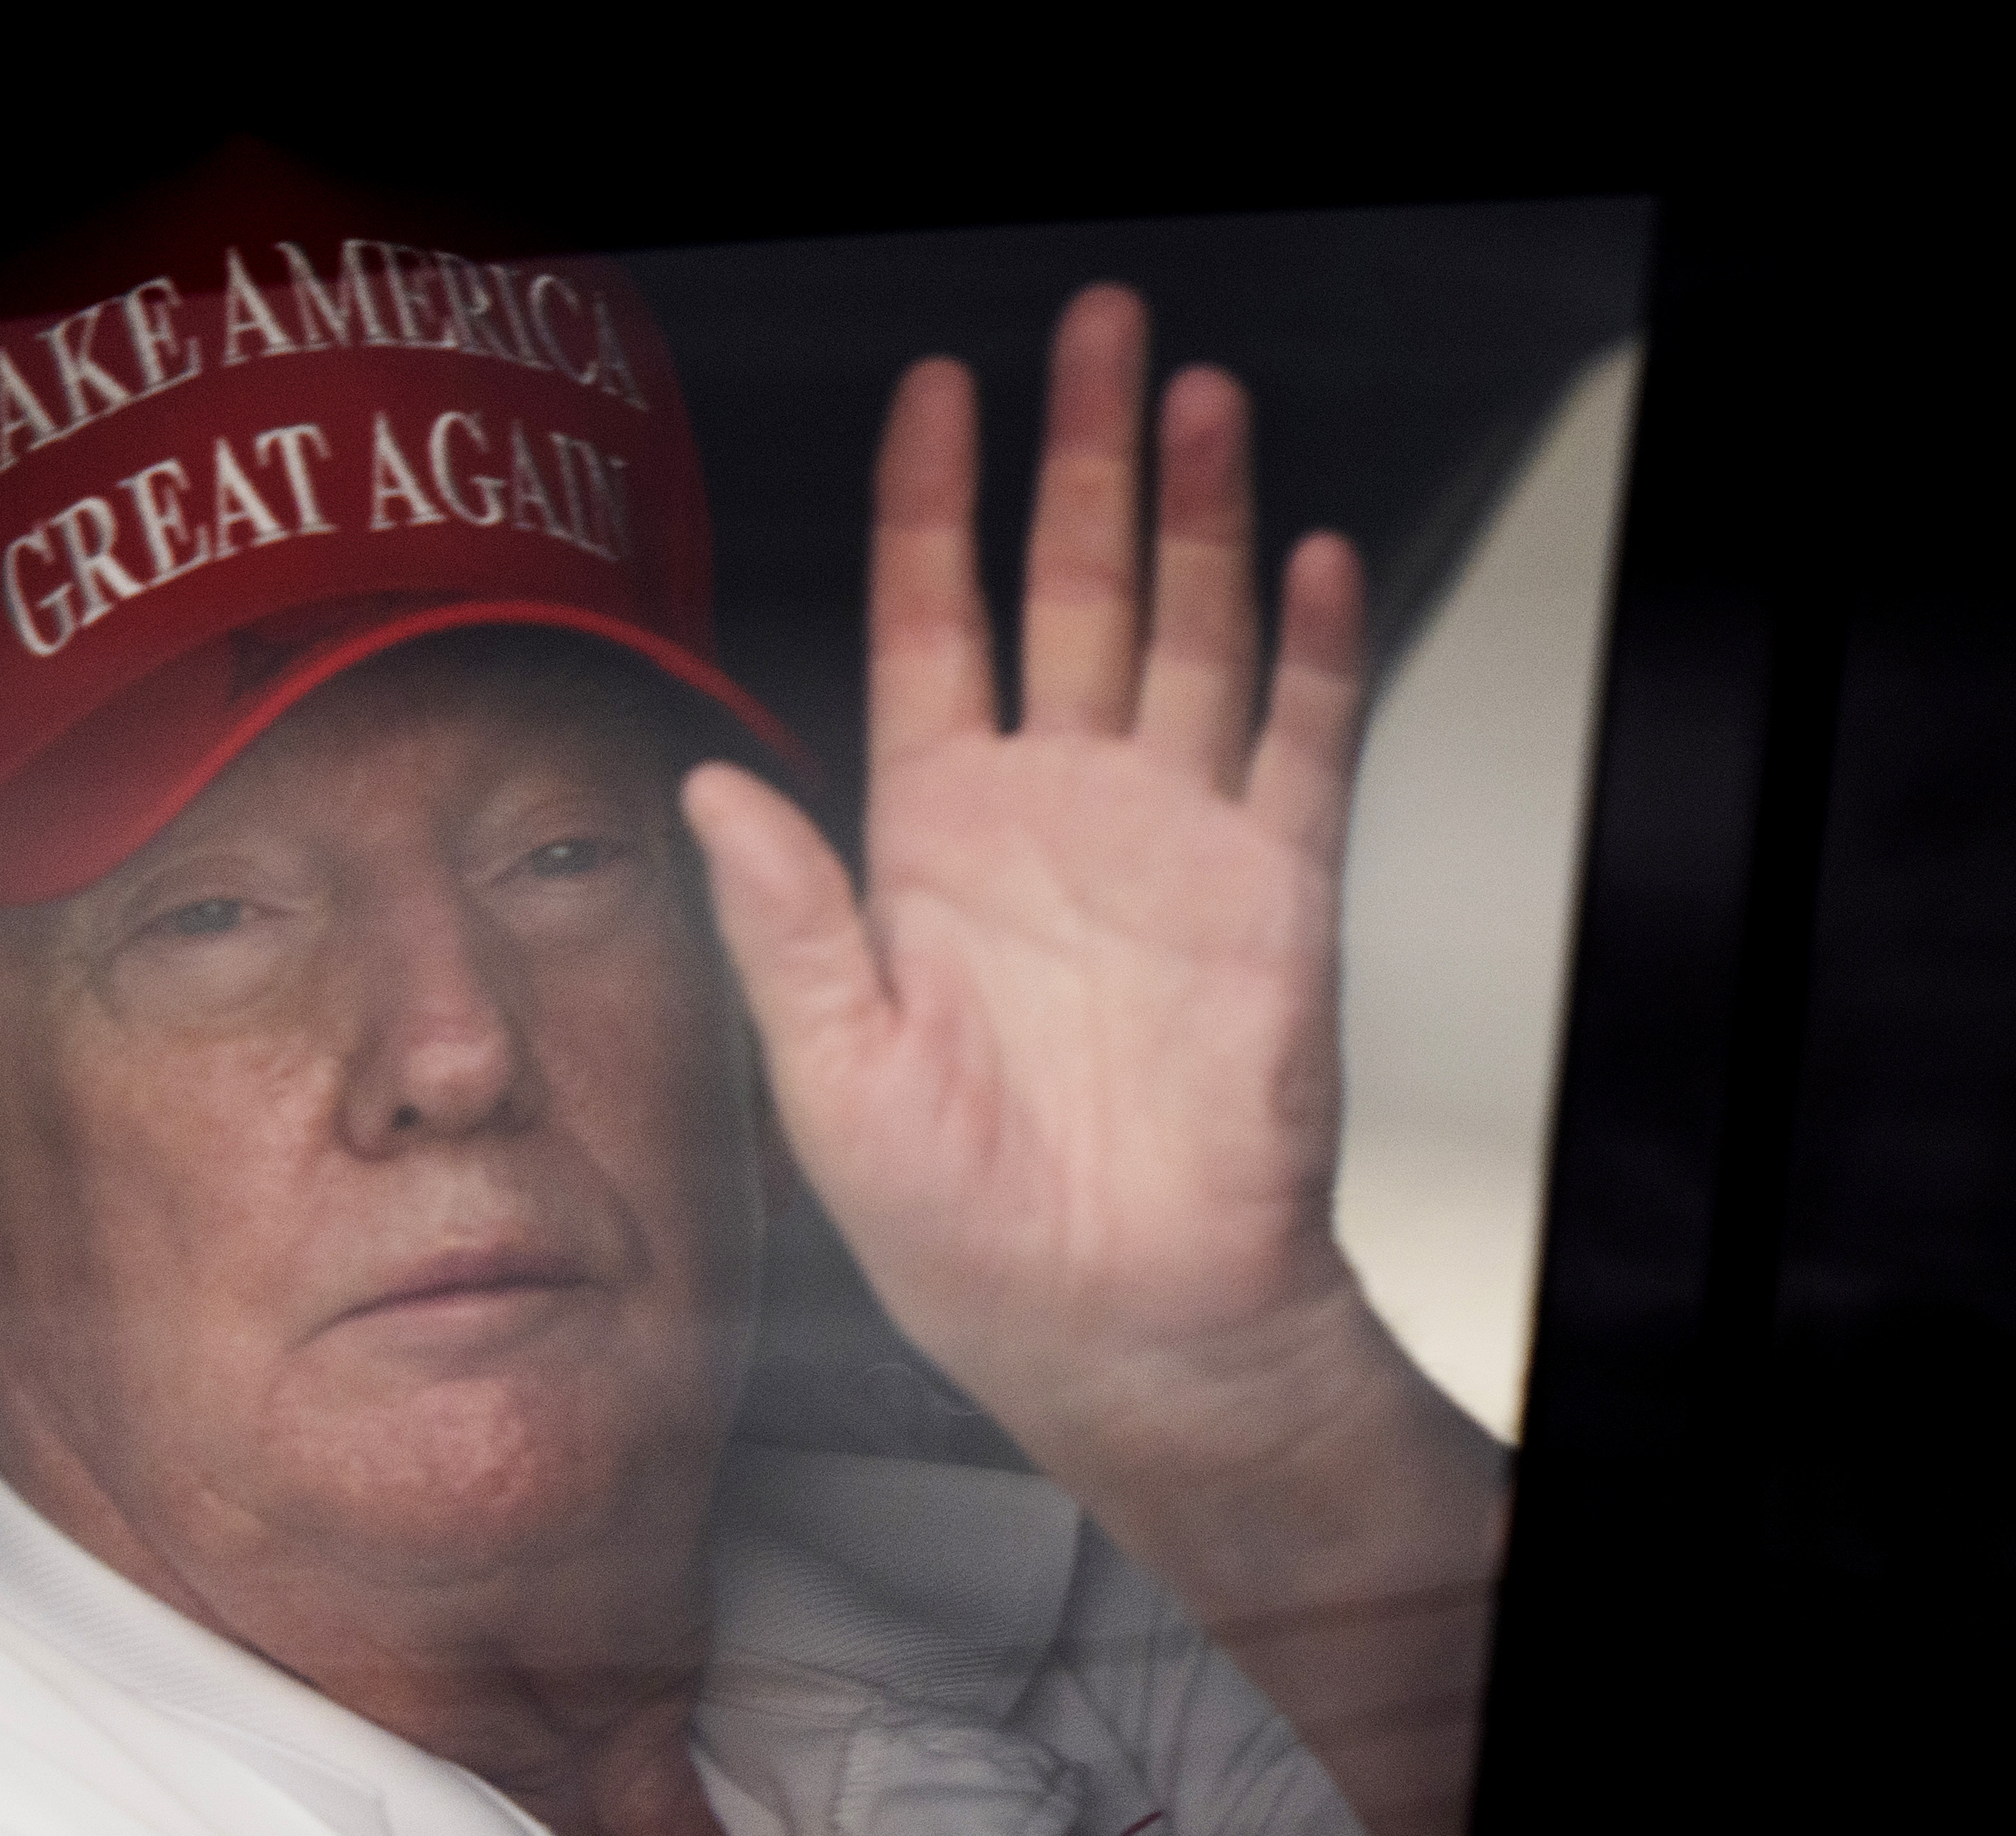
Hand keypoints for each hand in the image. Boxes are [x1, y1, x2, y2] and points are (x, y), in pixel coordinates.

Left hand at [684, 285, 1505, 1835]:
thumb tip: (706, 784)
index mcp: (933, 841)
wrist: (1121, 1322)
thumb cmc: (969, 1232)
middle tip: (1097, 332)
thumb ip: (779, 920)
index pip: (931, 626)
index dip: (932, 505)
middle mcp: (1053, 814)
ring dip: (1197, 514)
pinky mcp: (1274, 889)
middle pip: (1070, 588)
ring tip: (1198, 400)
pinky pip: (1300, 739)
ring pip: (1188, 632)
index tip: (934, 392)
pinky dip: (1309, 647)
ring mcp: (1171, 839)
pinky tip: (1301, 561)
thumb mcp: (831, 1074)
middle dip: (1083, 455)